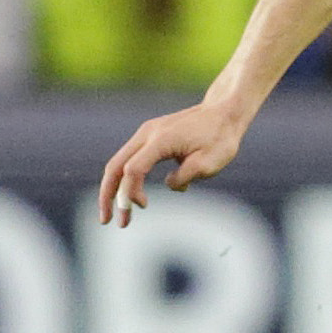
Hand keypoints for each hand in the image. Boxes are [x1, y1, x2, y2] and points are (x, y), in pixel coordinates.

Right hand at [97, 102, 247, 226]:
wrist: (225, 111)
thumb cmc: (220, 137)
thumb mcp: (209, 163)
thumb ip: (184, 177)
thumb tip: (168, 185)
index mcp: (160, 140)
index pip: (133, 170)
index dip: (131, 192)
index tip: (143, 206)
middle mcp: (147, 134)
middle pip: (114, 166)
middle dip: (107, 195)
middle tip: (106, 221)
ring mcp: (147, 132)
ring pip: (118, 163)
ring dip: (114, 189)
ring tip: (117, 214)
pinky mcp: (151, 135)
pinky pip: (130, 159)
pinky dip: (125, 179)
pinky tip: (132, 197)